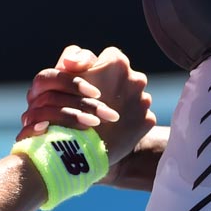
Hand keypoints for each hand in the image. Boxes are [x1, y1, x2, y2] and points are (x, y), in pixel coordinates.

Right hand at [17, 44, 156, 168]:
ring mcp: (144, 100)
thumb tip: (77, 59)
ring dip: (123, 103)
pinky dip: (129, 121)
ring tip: (106, 118)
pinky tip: (115, 130)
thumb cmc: (67, 110)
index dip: (99, 69)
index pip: (110, 56)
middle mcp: (136, 78)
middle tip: (99, 101)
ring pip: (133, 96)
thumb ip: (74, 60)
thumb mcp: (63, 78)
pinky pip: (139, 116)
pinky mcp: (148, 120)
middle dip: (113, 86)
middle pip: (125, 77)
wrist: (80, 154)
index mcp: (117, 63)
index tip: (92, 84)